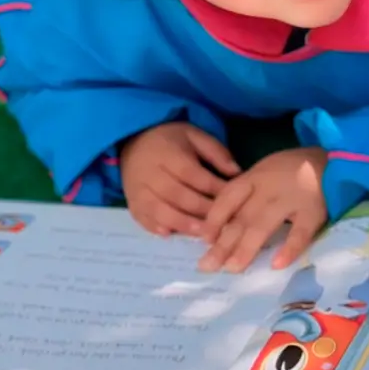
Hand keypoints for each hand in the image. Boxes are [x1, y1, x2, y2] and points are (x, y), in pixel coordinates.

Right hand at [121, 122, 239, 237]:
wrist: (134, 141)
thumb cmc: (171, 141)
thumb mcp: (195, 136)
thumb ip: (216, 152)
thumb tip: (237, 173)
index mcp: (168, 153)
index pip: (193, 174)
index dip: (213, 188)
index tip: (232, 198)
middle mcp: (150, 173)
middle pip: (177, 195)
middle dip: (202, 210)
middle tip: (223, 221)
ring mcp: (137, 189)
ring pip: (159, 210)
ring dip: (182, 224)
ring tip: (202, 233)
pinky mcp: (131, 202)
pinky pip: (142, 217)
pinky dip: (155, 227)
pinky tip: (170, 234)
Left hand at [199, 148, 329, 272]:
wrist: (337, 157)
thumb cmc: (296, 169)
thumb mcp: (267, 171)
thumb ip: (248, 193)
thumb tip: (223, 224)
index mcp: (255, 177)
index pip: (227, 198)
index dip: (213, 219)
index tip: (203, 240)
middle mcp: (269, 188)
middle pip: (241, 217)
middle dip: (223, 243)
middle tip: (208, 266)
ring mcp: (292, 199)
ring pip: (264, 225)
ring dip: (246, 248)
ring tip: (233, 269)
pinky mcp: (314, 211)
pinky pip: (301, 232)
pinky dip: (289, 248)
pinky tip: (277, 264)